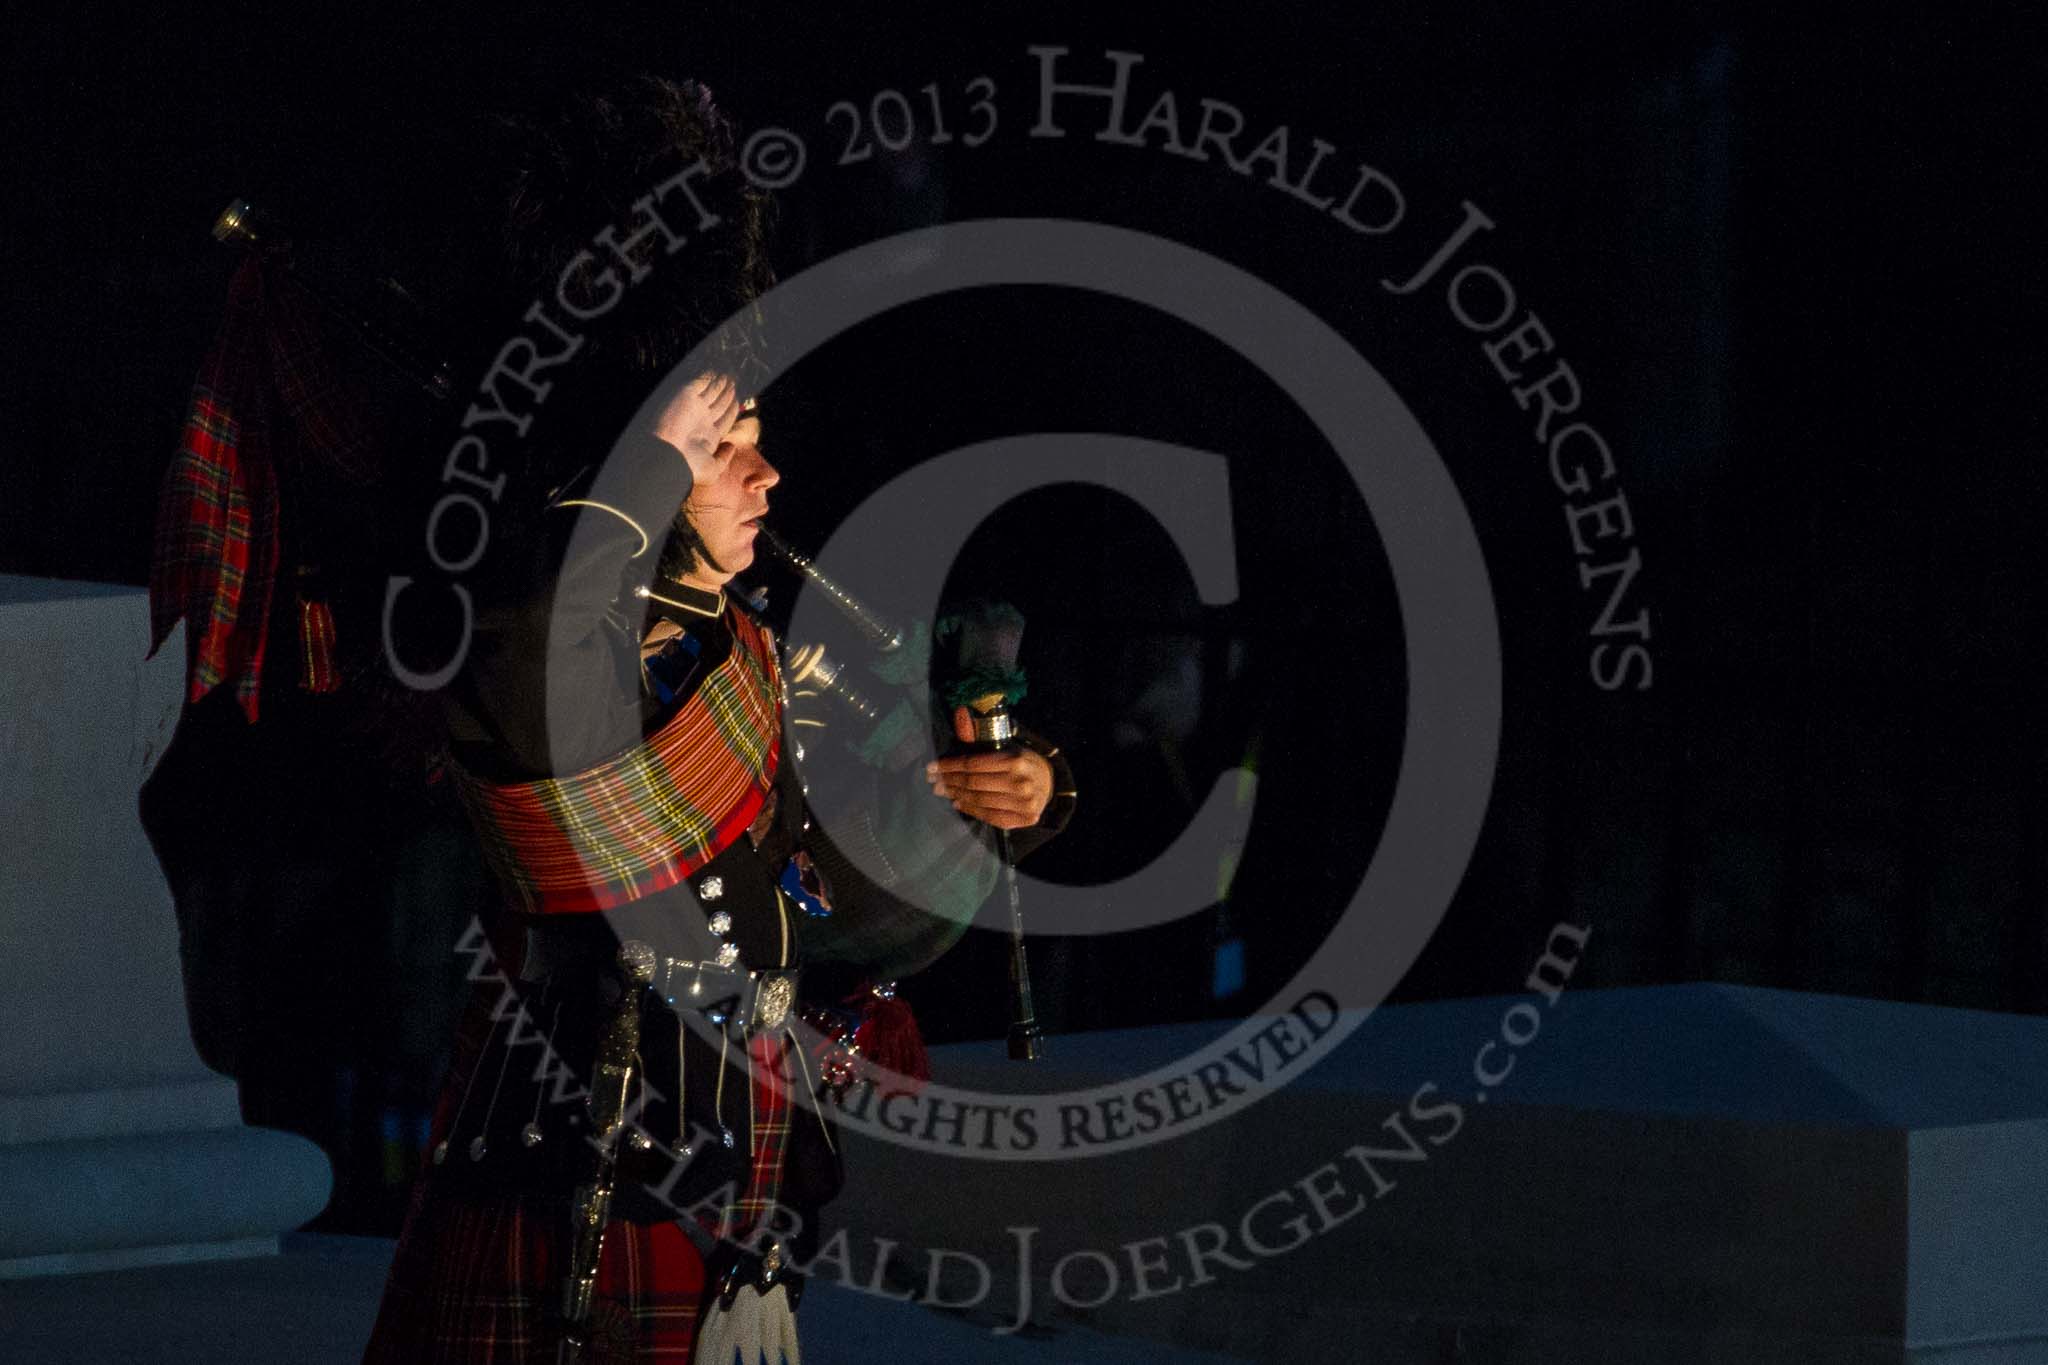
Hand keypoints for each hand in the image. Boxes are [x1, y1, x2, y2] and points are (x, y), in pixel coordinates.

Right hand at [650, 372, 741, 480]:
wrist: (666, 454)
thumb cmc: (689, 466)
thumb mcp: (713, 469)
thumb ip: (724, 458)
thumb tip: (731, 446)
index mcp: (708, 435)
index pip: (724, 418)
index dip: (732, 408)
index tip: (738, 400)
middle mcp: (702, 419)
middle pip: (719, 402)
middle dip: (728, 392)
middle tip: (736, 382)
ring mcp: (695, 406)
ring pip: (712, 390)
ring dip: (722, 382)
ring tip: (732, 375)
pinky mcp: (686, 394)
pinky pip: (700, 381)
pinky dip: (709, 375)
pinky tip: (720, 371)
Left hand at [926, 706, 1053, 829]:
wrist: (1051, 783)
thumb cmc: (1024, 763)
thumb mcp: (1008, 747)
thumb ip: (982, 740)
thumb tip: (959, 715)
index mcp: (1014, 761)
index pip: (974, 764)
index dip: (950, 766)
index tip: (933, 767)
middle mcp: (1019, 783)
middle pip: (974, 783)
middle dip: (949, 782)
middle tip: (932, 781)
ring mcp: (1023, 803)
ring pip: (980, 800)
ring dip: (956, 795)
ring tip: (942, 791)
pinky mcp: (1023, 819)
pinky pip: (991, 816)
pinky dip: (972, 810)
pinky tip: (958, 803)